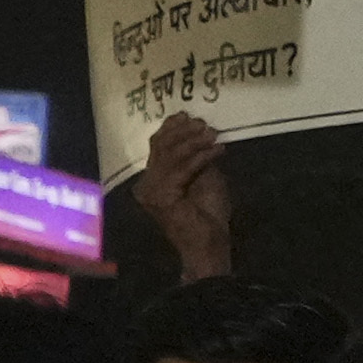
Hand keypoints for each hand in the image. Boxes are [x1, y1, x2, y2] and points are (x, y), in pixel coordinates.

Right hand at [119, 110, 233, 281]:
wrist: (207, 247)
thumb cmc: (207, 217)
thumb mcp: (204, 177)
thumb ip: (196, 157)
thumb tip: (199, 130)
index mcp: (153, 179)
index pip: (157, 145)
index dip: (172, 128)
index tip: (190, 116)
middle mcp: (146, 184)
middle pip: (161, 145)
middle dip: (184, 131)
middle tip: (205, 124)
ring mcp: (151, 191)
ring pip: (171, 154)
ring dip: (194, 141)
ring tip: (213, 135)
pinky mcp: (161, 197)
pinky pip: (182, 168)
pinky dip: (200, 156)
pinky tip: (216, 150)